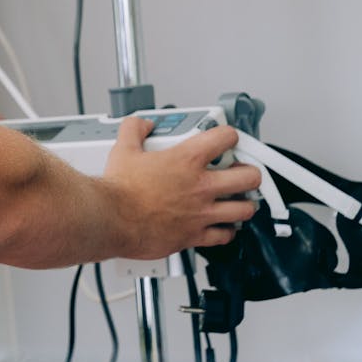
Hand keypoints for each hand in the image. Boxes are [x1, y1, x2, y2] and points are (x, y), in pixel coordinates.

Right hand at [101, 118, 260, 259]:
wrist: (112, 219)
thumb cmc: (119, 189)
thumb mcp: (124, 149)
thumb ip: (134, 130)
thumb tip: (141, 125)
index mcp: (187, 160)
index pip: (226, 137)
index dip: (229, 135)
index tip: (226, 139)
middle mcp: (201, 186)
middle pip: (250, 176)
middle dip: (249, 171)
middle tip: (240, 171)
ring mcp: (201, 213)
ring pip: (245, 209)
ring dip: (244, 203)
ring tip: (237, 199)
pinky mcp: (194, 236)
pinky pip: (225, 236)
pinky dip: (226, 231)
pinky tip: (221, 226)